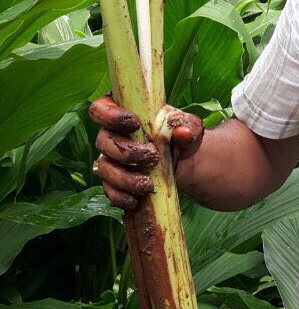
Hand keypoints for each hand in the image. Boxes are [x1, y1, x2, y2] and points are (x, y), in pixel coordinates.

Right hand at [88, 95, 202, 210]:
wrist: (183, 161)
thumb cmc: (179, 135)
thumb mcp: (188, 127)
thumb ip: (187, 127)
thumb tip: (183, 134)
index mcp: (122, 113)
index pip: (101, 108)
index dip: (110, 116)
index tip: (134, 123)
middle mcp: (110, 135)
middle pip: (102, 141)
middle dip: (126, 153)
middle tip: (152, 157)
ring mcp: (110, 159)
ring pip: (104, 169)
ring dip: (124, 179)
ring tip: (148, 185)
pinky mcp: (114, 181)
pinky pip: (108, 190)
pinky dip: (120, 196)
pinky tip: (136, 200)